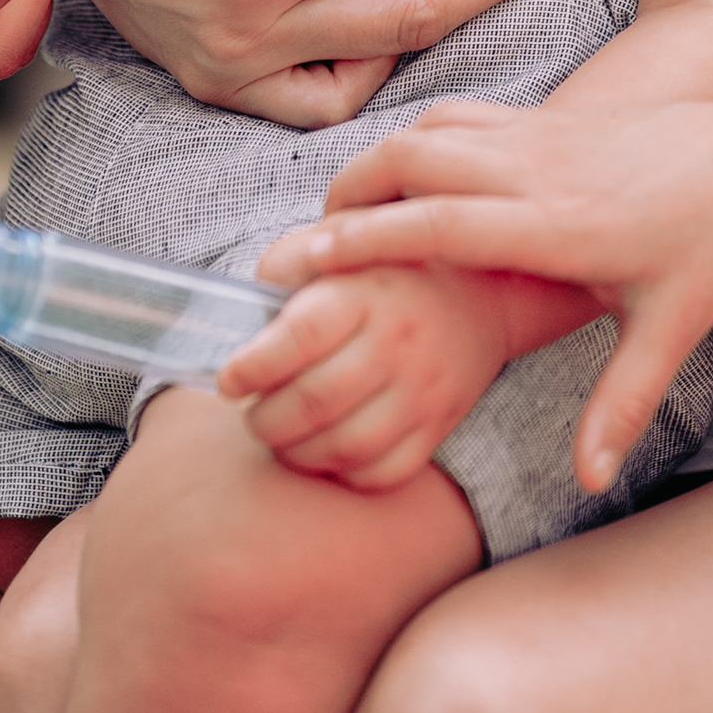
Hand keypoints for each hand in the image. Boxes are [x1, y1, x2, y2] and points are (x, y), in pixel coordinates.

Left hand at [216, 262, 514, 490]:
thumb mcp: (342, 239)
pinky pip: (381, 473)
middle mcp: (398, 342)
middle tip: (252, 413)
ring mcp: (423, 390)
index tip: (229, 379)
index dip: (251, 366)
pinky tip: (327, 449)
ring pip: (343, 447)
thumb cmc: (390, 267)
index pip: (300, 336)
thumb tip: (249, 309)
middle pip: (314, 401)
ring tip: (283, 434)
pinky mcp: (438, 426)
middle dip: (264, 419)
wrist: (483, 292)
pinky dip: (343, 472)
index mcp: (367, 291)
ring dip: (296, 453)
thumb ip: (288, 262)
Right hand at [263, 99, 712, 491]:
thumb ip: (623, 402)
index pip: (443, 225)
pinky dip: (416, 139)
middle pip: (417, 163)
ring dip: (376, 165)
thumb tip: (591, 480)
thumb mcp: (677, 326)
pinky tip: (398, 178)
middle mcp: (541, 170)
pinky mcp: (549, 120)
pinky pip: (462, 116)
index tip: (303, 263)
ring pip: (433, 129)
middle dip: (346, 200)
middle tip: (293, 255)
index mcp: (563, 224)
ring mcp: (543, 136)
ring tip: (333, 222)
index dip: (368, 242)